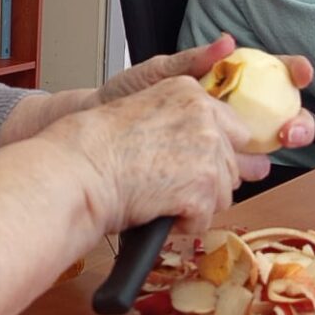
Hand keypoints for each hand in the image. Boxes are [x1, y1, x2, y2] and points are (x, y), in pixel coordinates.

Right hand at [56, 74, 268, 237]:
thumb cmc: (97, 145)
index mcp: (189, 92)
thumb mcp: (146, 111)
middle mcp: (205, 116)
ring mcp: (207, 151)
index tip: (200, 164)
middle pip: (231, 165)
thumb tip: (235, 157)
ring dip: (194, 202)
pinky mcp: (202, 186)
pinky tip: (155, 208)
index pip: (234, 128)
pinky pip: (204, 219)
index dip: (217, 153)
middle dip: (205, 181)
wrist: (79, 169)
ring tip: (158, 194)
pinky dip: (181, 223)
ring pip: (222, 194)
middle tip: (167, 182)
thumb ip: (187, 122)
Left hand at [94, 33, 314, 152]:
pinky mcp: (210, 163)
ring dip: (276, 149)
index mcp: (224, 79)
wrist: (102, 131)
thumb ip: (191, 60)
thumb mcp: (159, 72)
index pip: (270, 72)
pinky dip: (247, 171)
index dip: (292, 72)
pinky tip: (249, 172)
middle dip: (296, 119)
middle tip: (291, 128)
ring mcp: (222, 137)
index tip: (300, 74)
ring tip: (277, 150)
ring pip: (264, 144)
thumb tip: (225, 43)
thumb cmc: (127, 96)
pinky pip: (236, 167)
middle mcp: (230, 107)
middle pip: (279, 112)